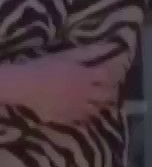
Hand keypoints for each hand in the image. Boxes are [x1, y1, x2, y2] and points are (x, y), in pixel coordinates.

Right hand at [0, 43, 125, 125]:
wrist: (24, 85)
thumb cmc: (45, 67)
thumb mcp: (68, 56)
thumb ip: (90, 53)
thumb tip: (112, 46)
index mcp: (87, 76)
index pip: (108, 77)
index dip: (111, 75)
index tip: (109, 75)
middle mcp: (85, 93)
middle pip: (106, 95)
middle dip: (110, 92)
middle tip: (107, 90)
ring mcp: (76, 107)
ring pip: (96, 109)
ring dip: (99, 105)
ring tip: (97, 102)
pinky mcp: (66, 117)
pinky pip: (81, 120)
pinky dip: (85, 116)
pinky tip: (83, 113)